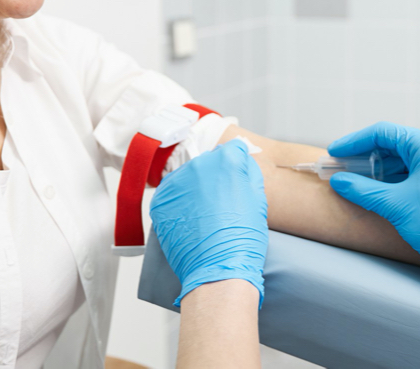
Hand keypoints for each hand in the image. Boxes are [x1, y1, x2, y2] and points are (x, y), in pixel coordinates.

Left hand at [149, 139, 268, 306]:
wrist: (218, 269)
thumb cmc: (242, 240)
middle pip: (208, 163)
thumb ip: (249, 173)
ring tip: (204, 216)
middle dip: (214, 177)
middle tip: (221, 204)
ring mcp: (177, 182)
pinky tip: (190, 221)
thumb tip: (241, 161)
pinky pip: (171, 194)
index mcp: (226, 160)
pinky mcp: (160, 200)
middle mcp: (199, 165)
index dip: (237, 166)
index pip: (233, 150)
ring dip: (194, 190)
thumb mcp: (259, 200)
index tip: (235, 180)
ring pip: (188, 178)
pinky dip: (179, 204)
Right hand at [327, 122, 419, 305]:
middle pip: (395, 144)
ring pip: (407, 159)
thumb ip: (361, 188)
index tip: (335, 152)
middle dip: (366, 157)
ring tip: (357, 181)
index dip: (354, 142)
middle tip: (343, 168)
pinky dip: (397, 178)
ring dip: (380, 169)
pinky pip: (419, 171)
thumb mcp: (393, 204)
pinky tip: (380, 189)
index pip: (384, 133)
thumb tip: (339, 180)